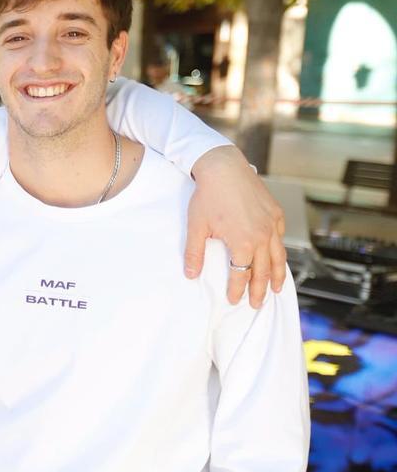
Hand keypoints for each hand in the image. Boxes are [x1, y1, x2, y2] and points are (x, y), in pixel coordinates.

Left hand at [186, 146, 285, 308]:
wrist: (223, 167)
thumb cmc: (208, 196)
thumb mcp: (197, 227)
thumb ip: (195, 253)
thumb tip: (191, 275)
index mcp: (243, 243)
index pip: (242, 274)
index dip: (238, 290)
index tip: (235, 300)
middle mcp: (262, 236)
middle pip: (264, 270)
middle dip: (260, 290)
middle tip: (258, 304)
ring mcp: (272, 224)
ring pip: (278, 256)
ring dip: (277, 275)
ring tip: (276, 289)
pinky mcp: (276, 213)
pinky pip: (280, 237)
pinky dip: (279, 250)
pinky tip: (276, 257)